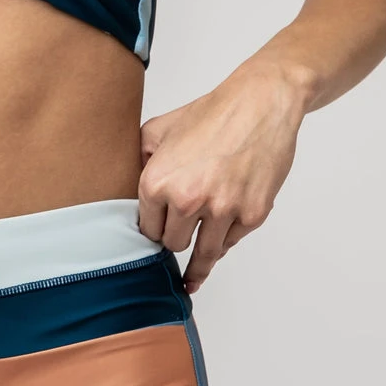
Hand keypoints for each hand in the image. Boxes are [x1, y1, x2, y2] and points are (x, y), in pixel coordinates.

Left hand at [138, 61, 305, 293]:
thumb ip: (139, 159)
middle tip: (177, 237)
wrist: (259, 104)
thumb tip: (127, 182)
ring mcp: (222, 210)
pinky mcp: (252, 215)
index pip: (146, 228)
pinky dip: (226, 239)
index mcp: (158, 181)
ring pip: (203, 254)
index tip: (155, 236)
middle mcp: (187, 200)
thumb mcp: (160, 128)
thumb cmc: (212, 113)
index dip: (151, 229)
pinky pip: (231, 242)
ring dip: (198, 262)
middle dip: (175, 238)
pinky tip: (221, 235)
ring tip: (190, 280)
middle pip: (173, 244)